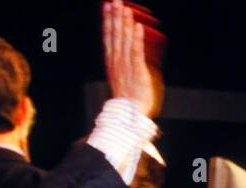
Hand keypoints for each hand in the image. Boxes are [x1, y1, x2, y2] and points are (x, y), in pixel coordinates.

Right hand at [103, 0, 156, 114]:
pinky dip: (136, 39)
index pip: (109, 37)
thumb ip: (130, 62)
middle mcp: (117, 63)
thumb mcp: (128, 77)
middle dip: (114, 16)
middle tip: (114, 0)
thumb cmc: (132, 100)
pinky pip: (136, 53)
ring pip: (123, 41)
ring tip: (124, 8)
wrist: (131, 118)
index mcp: (113, 63)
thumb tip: (134, 52)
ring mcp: (126, 67)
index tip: (107, 6)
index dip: (108, 20)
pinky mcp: (137, 73)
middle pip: (114, 35)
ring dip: (124, 23)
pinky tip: (136, 26)